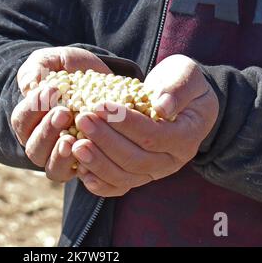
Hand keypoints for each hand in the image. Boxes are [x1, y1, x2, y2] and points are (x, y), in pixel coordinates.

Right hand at [11, 46, 111, 181]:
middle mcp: (41, 144)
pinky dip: (83, 168)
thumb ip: (39, 67)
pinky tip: (92, 153)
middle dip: (47, 131)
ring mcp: (62, 158)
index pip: (22, 120)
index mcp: (29, 120)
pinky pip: (79, 176)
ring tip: (72, 140)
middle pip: (34, 148)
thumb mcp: (55, 60)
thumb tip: (30, 85)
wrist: (103, 84)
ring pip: (53, 168)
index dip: (33, 108)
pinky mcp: (84, 166)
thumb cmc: (71, 71)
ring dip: (60, 156)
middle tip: (64, 113)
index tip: (53, 91)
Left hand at [71, 54, 218, 196]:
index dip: (126, 123)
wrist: (176, 99)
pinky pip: (118, 187)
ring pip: (124, 177)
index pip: (154, 135)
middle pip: (135, 159)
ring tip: (74, 143)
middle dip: (105, 140)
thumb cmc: (179, 83)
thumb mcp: (185, 75)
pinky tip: (80, 171)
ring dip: (97, 162)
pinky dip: (99, 183)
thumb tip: (162, 107)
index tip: (100, 105)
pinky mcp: (138, 176)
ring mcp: (154, 172)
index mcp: (187, 136)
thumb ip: (178, 89)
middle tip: (82, 119)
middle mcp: (171, 160)